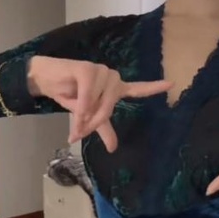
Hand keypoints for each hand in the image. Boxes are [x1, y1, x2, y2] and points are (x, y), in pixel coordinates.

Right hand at [27, 56, 172, 151]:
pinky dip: (82, 102)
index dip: (154, 87)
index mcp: (116, 89)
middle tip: (80, 129)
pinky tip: (74, 105)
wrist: (47, 81)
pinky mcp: (87, 69)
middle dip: (94, 120)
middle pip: (110, 107)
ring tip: (73, 112)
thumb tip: (113, 148)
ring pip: (99, 101)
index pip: (139, 88)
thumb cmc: (70, 95)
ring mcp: (101, 72)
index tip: (172, 84)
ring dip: (84, 112)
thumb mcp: (87, 117)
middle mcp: (113, 78)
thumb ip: (102, 128)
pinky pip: (89, 91)